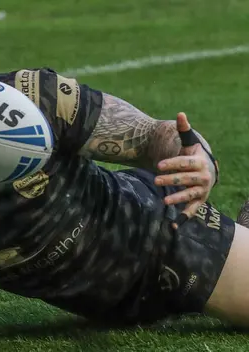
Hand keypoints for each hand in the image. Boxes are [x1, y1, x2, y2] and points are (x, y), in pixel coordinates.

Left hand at [154, 112, 216, 228]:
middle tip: (155, 180)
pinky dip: (183, 219)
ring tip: (164, 202)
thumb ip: (184, 130)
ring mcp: (201, 190)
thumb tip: (180, 114)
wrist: (206, 170)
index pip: (184, 163)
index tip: (158, 165)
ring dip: (177, 199)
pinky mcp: (198, 201)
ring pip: (189, 195)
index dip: (171, 164)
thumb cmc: (193, 155)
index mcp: (199, 162)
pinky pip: (191, 211)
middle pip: (185, 179)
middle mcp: (203, 177)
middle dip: (171, 180)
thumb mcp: (189, 142)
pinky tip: (173, 227)